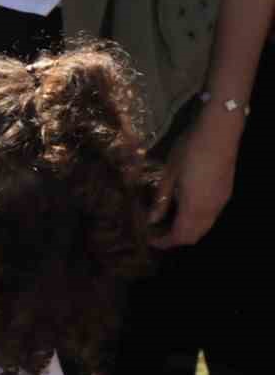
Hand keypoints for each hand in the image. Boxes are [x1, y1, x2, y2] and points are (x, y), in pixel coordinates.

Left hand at [152, 119, 239, 247]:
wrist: (219, 133)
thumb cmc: (189, 151)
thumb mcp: (168, 174)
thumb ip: (161, 199)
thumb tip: (151, 219)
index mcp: (194, 207)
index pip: (180, 236)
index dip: (164, 241)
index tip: (148, 238)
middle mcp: (211, 210)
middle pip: (193, 236)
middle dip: (174, 239)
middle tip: (155, 231)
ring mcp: (221, 203)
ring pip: (204, 228)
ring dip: (186, 230)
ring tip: (166, 222)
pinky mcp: (225, 194)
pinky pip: (210, 217)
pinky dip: (195, 222)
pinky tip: (182, 210)